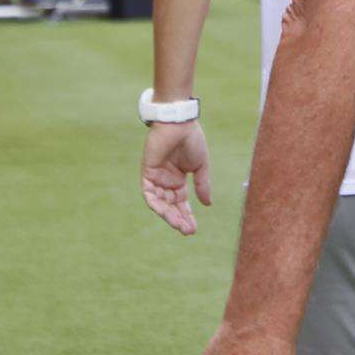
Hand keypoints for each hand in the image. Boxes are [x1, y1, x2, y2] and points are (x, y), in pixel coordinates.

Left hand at [142, 121, 213, 235]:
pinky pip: (149, 193)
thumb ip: (202, 184)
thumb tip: (207, 204)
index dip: (187, 216)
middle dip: (178, 219)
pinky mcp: (148, 172)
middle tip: (186, 231)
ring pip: (160, 203)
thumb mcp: (200, 166)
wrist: (180, 123)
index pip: (181, 203)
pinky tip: (165, 212)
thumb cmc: (191, 140)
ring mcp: (156, 177)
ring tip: (179, 225)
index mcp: (178, 179)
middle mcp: (166, 181)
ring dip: (168, 215)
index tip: (193, 229)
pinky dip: (156, 204)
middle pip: (171, 206)